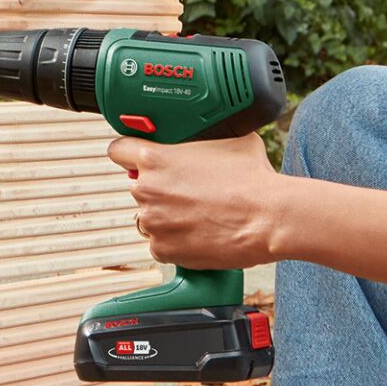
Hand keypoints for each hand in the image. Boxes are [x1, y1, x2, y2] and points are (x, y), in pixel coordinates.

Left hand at [106, 131, 287, 268]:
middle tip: (188, 190)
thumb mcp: (229, 140)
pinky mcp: (163, 249)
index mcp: (155, 159)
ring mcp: (153, 222)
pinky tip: (200, 232)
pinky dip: (176, 240)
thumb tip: (208, 136)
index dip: (130, 153)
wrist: (268, 218)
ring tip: (199, 213)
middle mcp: (147, 190)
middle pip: (139, 186)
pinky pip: (161, 242)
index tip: (137, 158)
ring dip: (167, 215)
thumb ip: (204, 139)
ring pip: (150, 216)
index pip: (119, 150)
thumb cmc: (252, 179)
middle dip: (159, 188)